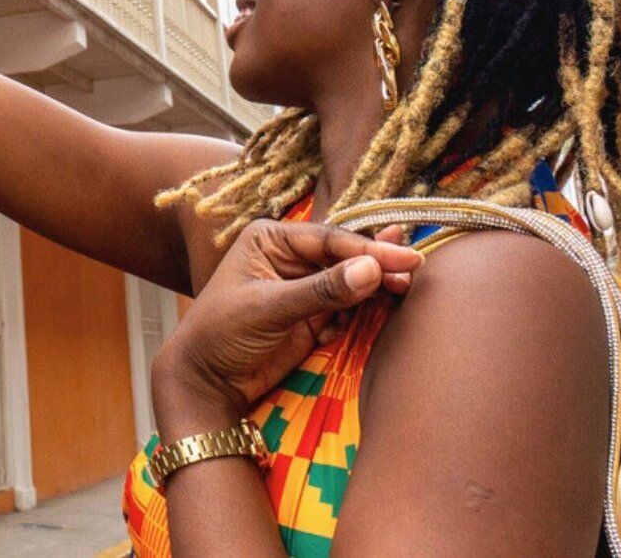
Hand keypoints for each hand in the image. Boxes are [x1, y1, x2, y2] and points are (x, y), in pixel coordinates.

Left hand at [151, 221, 420, 427]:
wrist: (206, 381)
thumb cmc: (222, 333)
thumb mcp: (270, 308)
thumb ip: (321, 291)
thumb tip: (371, 269)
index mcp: (271, 239)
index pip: (330, 239)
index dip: (369, 249)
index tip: (405, 259)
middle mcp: (290, 257)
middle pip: (346, 257)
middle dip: (377, 266)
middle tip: (414, 273)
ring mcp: (303, 287)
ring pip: (351, 282)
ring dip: (375, 289)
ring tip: (404, 291)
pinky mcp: (313, 316)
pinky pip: (348, 308)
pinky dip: (362, 312)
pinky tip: (370, 314)